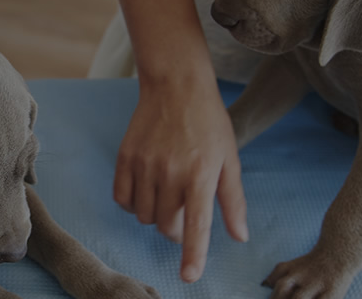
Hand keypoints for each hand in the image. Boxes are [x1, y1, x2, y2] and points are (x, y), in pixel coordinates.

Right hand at [113, 78, 247, 282]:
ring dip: (155, 215)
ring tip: (166, 195)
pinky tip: (145, 190)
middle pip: (166, 225)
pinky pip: (122, 199)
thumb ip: (233, 201)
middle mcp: (170, 172)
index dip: (193, 255)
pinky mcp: (125, 158)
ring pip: (143, 215)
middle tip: (184, 213)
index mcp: (201, 174)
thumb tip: (239, 236)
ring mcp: (144, 165)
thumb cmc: (209, 122)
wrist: (176, 85)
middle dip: (176, 229)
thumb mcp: (230, 159)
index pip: (196, 225)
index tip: (188, 277)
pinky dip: (132, 204)